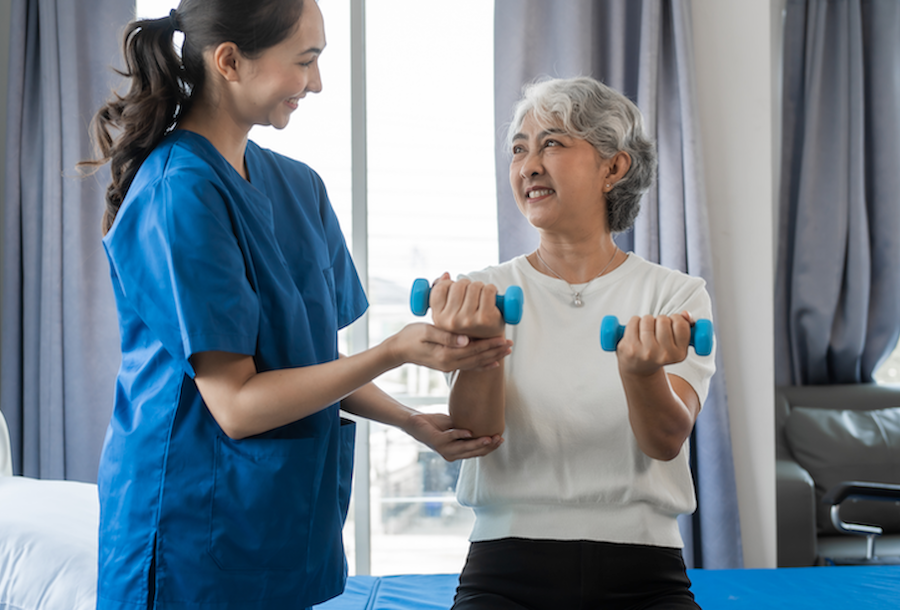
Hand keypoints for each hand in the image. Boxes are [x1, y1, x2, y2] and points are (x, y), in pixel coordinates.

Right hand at [387, 322, 511, 372]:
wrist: (398, 350)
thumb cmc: (410, 336)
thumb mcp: (425, 331)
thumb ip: (445, 336)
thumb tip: (465, 339)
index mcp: (445, 355)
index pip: (473, 350)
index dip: (489, 344)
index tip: (504, 338)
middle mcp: (449, 364)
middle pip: (478, 358)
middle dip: (495, 351)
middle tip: (511, 344)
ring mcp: (449, 367)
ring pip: (476, 363)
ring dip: (492, 357)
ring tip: (506, 351)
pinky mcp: (448, 365)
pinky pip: (469, 366)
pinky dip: (482, 365)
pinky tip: (493, 364)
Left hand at [403, 411, 503, 461]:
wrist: (416, 423)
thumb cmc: (436, 425)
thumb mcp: (455, 426)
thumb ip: (467, 429)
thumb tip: (484, 423)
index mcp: (457, 452)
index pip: (477, 453)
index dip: (490, 448)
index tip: (501, 439)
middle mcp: (451, 454)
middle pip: (473, 452)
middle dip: (487, 446)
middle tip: (498, 438)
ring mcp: (444, 449)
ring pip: (464, 448)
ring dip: (477, 443)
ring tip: (489, 438)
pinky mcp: (437, 441)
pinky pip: (451, 438)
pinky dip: (460, 434)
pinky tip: (469, 432)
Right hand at [428, 273, 506, 338]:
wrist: (489, 342)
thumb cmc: (467, 324)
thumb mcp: (447, 312)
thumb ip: (441, 293)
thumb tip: (446, 275)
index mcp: (439, 319)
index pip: (440, 288)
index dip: (450, 285)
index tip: (457, 291)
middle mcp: (451, 321)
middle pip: (459, 285)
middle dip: (467, 285)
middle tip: (472, 295)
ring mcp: (468, 320)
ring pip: (474, 286)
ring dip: (481, 287)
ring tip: (481, 298)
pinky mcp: (484, 318)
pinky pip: (488, 290)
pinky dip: (492, 290)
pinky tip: (492, 299)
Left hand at [616, 311, 693, 376]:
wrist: (638, 369)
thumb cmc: (657, 353)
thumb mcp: (675, 344)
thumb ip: (684, 326)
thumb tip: (685, 314)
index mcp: (678, 354)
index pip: (681, 325)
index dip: (675, 319)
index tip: (671, 324)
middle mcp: (663, 355)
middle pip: (663, 320)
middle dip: (659, 320)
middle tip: (656, 330)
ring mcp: (646, 351)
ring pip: (648, 319)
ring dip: (647, 321)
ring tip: (646, 332)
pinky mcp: (631, 347)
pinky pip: (634, 321)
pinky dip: (634, 322)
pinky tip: (636, 332)